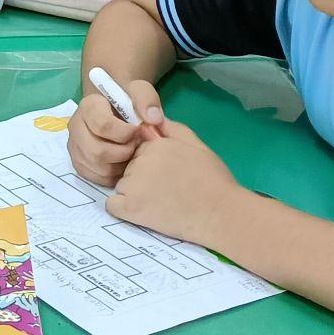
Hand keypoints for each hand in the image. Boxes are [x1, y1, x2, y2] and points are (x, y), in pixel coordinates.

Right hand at [67, 78, 165, 186]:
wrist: (116, 109)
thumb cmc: (127, 101)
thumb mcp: (140, 91)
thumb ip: (147, 99)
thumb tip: (154, 119)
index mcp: (88, 107)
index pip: (103, 125)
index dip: (126, 133)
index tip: (137, 130)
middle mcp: (76, 128)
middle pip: (98, 152)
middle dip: (123, 152)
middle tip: (135, 145)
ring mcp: (76, 148)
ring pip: (98, 168)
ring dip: (120, 165)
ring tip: (130, 153)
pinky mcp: (80, 165)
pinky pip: (98, 178)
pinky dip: (115, 175)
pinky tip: (123, 163)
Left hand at [104, 120, 241, 246]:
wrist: (221, 213)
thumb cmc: (213, 180)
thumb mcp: (196, 145)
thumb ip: (171, 130)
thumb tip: (150, 121)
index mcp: (155, 144)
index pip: (138, 150)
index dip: (151, 163)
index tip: (167, 174)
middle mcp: (141, 160)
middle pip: (129, 168)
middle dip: (142, 177)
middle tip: (167, 190)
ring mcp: (133, 184)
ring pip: (122, 186)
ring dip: (134, 193)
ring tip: (161, 202)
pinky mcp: (130, 207)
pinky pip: (112, 205)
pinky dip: (124, 209)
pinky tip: (145, 211)